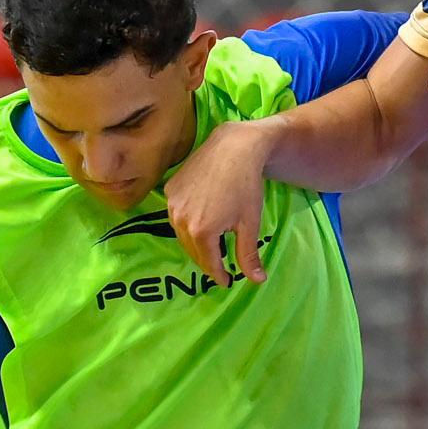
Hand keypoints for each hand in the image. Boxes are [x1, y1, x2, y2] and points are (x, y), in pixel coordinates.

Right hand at [166, 118, 276, 287]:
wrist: (234, 147)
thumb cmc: (246, 186)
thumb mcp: (250, 223)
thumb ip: (248, 254)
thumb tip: (257, 281)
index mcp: (202, 232)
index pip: (208, 263)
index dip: (219, 275)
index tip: (227, 281)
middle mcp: (181, 220)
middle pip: (193, 250)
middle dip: (207, 259)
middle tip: (220, 264)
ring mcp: (173, 204)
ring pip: (182, 233)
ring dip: (195, 242)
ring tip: (211, 243)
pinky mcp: (170, 189)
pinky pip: (176, 214)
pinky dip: (187, 221)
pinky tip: (200, 218)